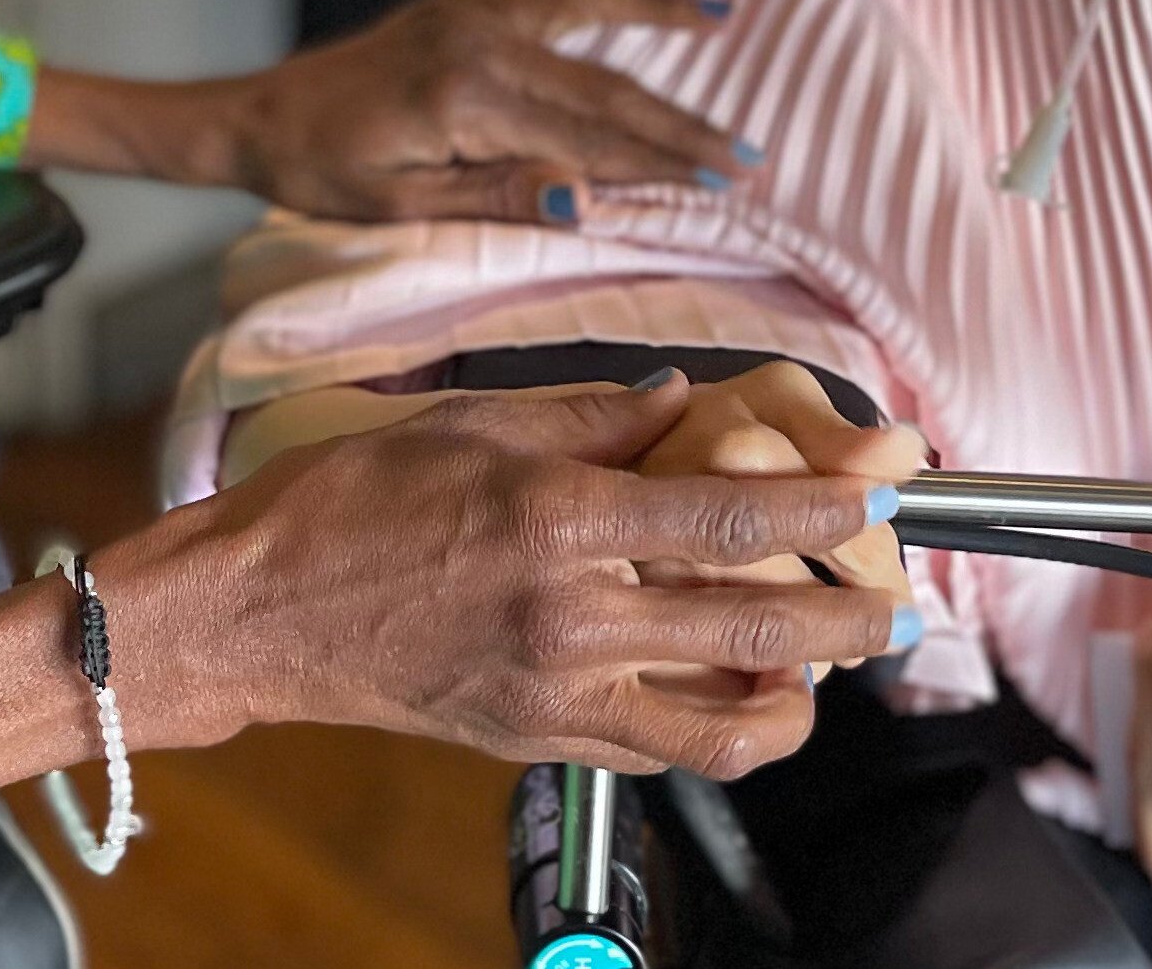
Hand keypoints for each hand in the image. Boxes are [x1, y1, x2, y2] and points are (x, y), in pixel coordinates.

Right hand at [103, 375, 910, 777]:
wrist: (254, 612)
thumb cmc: (344, 504)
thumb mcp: (465, 425)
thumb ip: (588, 417)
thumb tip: (682, 401)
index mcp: (556, 519)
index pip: (727, 519)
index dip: (823, 507)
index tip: (881, 492)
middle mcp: (570, 615)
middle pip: (755, 624)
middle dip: (850, 613)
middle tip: (898, 598)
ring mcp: (555, 690)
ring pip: (723, 718)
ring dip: (800, 696)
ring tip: (834, 666)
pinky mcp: (536, 739)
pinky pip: (659, 750)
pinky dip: (719, 728)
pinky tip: (744, 695)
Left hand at [227, 0, 750, 223]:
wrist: (259, 116)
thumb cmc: (322, 172)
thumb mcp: (399, 207)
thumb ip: (496, 196)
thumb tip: (585, 201)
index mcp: (464, 99)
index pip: (585, 140)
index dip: (658, 166)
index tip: (724, 182)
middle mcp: (476, 40)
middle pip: (601, 83)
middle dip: (678, 119)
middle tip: (747, 148)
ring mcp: (468, 10)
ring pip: (580, 3)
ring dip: (653, 6)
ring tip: (720, 11)